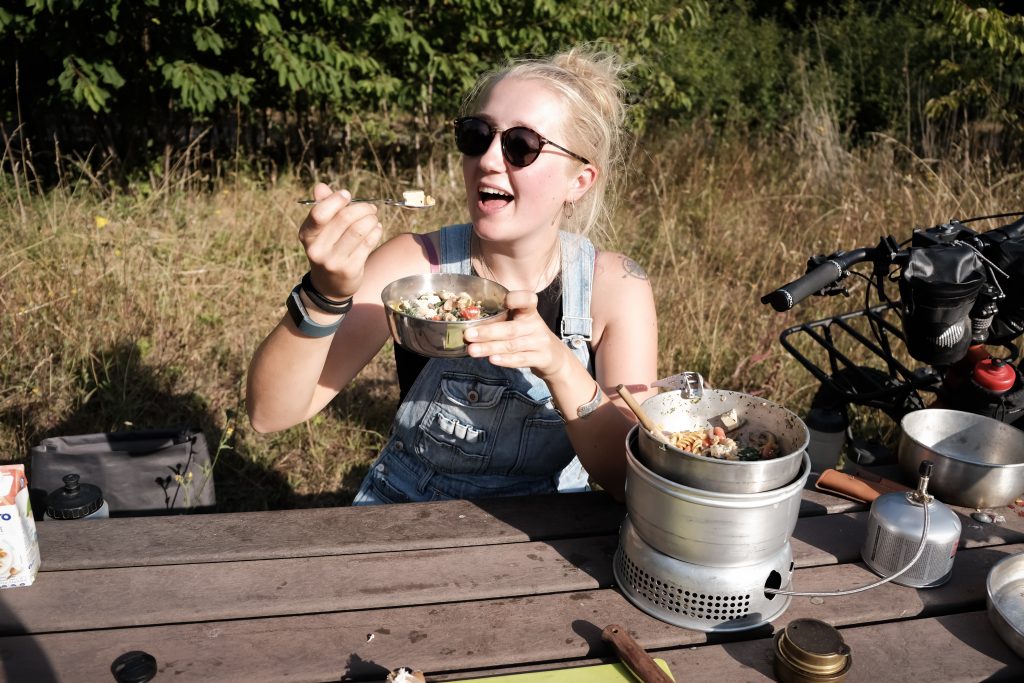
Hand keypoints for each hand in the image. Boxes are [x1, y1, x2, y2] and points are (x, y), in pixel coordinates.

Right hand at [298, 183, 383, 298]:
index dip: (336, 200)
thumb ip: (322, 207)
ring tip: (374, 218)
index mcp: (307, 235)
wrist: (330, 285)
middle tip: (370, 208)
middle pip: (344, 219)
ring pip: (359, 230)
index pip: (320, 213)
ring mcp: (334, 261)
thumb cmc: (328, 249)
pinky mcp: (350, 269)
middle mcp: (317, 249)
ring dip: (371, 219)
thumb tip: (321, 187)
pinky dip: (376, 232)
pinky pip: (368, 244)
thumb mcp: (320, 231)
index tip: (347, 195)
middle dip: (361, 208)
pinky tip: (376, 229)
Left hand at [464, 290, 571, 379]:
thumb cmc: (529, 335)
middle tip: (468, 334)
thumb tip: (470, 323)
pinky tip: (492, 359)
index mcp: (529, 312)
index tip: (505, 301)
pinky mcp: (542, 358)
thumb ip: (502, 320)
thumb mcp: (522, 322)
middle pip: (511, 329)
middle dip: (488, 332)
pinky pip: (521, 359)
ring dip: (490, 348)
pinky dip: (506, 360)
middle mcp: (535, 325)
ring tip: (472, 350)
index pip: (527, 300)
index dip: (517, 299)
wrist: (555, 356)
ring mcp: (540, 342)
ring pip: (512, 345)